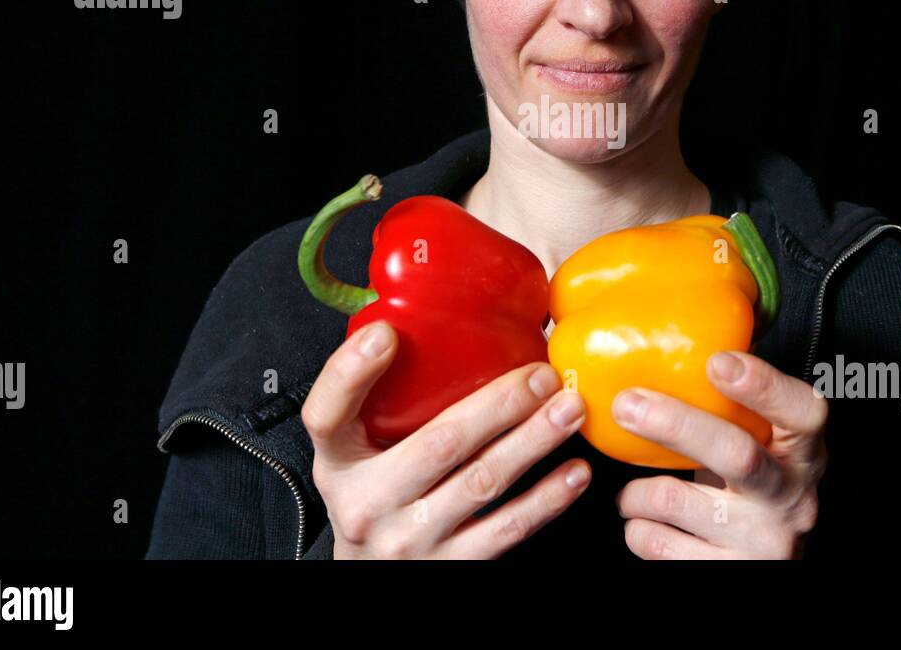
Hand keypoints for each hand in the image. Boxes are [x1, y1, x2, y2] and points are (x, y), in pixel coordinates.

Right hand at [301, 319, 590, 558]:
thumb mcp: (356, 453)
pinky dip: (547, 498)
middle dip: (500, 404)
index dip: (351, 372)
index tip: (385, 333)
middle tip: (542, 374)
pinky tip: (573, 471)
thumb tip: (439, 324)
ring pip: (483, 481)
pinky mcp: (450, 567)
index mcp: (338, 461)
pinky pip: (507, 529)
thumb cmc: (375, 497)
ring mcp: (410, 538)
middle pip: (438, 443)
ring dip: (535, 441)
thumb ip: (381, 402)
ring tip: (569, 410)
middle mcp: (368, 502)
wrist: (373, 577)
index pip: (327, 414)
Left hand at [612, 351, 826, 558]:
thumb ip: (738, 401)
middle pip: (736, 454)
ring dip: (637, 490)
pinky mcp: (729, 572)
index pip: (803, 412)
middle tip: (627, 402)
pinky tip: (645, 520)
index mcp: (803, 451)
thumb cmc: (753, 486)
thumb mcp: (764, 442)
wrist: (765, 559)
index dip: (763, 385)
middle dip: (675, 424)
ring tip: (629, 488)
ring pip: (679, 500)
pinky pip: (659, 544)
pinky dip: (638, 527)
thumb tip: (674, 327)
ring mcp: (763, 540)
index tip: (717, 361)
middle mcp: (792, 496)